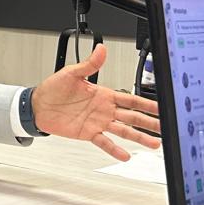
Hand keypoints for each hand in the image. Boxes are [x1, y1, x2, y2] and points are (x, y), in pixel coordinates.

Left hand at [30, 44, 160, 160]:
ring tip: (154, 143)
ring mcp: (98, 122)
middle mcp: (104, 109)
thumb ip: (89, 64)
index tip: (161, 107)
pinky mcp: (88, 133)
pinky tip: (125, 155)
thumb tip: (101, 49)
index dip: (146, 103)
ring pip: (124, 131)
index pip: (130, 99)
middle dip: (150, 122)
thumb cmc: (53, 88)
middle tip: (166, 127)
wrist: (38, 105)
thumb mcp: (71, 73)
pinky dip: (114, 149)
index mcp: (104, 94)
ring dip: (139, 137)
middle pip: (132, 117)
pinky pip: (104, 142)